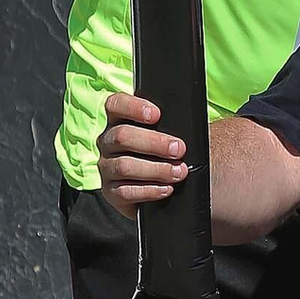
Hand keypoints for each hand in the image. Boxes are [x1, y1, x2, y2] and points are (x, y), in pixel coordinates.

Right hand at [98, 92, 187, 215]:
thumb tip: (192, 123)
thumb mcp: (172, 135)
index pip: (115, 105)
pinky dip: (148, 190)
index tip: (157, 115)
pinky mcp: (111, 192)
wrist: (163, 191)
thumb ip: (176, 125)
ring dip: (156, 169)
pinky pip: (124, 192)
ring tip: (179, 172)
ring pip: (124, 166)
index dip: (133, 107)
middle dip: (154, 142)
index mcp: (119, 121)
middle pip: (122, 136)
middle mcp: (108, 143)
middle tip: (179, 149)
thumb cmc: (169, 155)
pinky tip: (166, 189)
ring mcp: (107, 168)